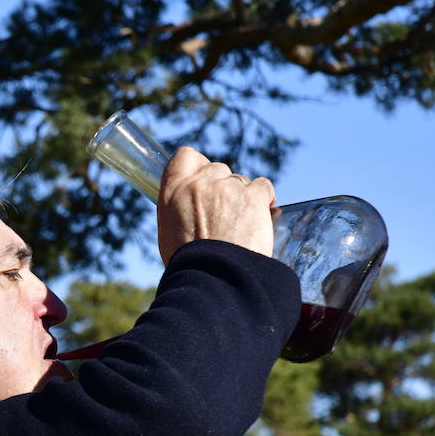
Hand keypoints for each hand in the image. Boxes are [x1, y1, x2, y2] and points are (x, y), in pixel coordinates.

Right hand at [156, 146, 275, 262]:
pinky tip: (261, 219)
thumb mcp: (170, 234)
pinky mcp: (252, 197)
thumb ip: (180, 210)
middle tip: (225, 214)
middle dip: (223, 187)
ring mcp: (227, 188)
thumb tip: (192, 208)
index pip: (186, 156)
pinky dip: (264, 201)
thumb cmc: (190, 266)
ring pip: (241, 180)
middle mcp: (199, 184)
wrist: (214, 278)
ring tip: (242, 226)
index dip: (199, 165)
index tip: (205, 180)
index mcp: (173, 192)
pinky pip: (263, 187)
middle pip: (218, 169)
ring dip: (243, 198)